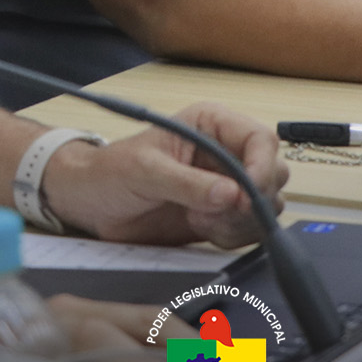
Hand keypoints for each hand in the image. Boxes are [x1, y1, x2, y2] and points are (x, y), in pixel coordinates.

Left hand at [40, 103, 285, 247]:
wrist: (88, 202)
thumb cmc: (109, 172)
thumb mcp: (144, 171)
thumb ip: (188, 183)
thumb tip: (231, 193)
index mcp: (211, 125)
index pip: (261, 139)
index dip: (262, 166)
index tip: (248, 194)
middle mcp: (225, 152)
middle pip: (273, 173)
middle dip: (252, 199)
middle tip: (217, 211)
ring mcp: (225, 185)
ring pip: (266, 205)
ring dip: (240, 221)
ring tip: (200, 220)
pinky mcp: (220, 215)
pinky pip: (249, 229)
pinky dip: (233, 236)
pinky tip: (201, 230)